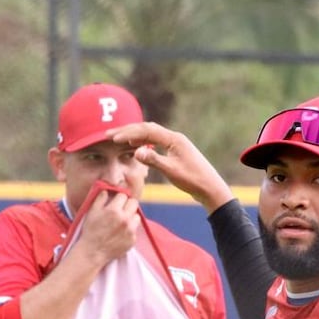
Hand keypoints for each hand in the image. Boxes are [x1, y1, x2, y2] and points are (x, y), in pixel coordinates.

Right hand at [62, 187, 139, 270]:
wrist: (92, 252)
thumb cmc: (90, 231)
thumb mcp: (92, 211)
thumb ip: (101, 198)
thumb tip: (108, 189)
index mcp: (114, 210)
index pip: (123, 195)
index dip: (119, 198)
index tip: (116, 202)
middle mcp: (124, 219)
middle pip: (134, 203)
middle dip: (127, 204)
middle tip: (121, 210)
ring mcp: (130, 230)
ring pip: (137, 216)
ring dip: (130, 217)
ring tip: (121, 221)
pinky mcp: (132, 240)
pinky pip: (135, 230)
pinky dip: (130, 229)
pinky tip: (120, 233)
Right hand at [108, 121, 234, 211]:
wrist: (211, 189)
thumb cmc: (193, 180)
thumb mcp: (172, 171)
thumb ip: (154, 160)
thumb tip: (136, 151)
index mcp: (174, 139)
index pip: (146, 131)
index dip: (128, 133)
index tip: (113, 139)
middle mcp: (175, 138)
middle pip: (147, 128)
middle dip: (127, 131)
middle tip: (108, 135)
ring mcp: (176, 144)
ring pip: (151, 134)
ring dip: (134, 135)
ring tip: (118, 139)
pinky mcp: (176, 151)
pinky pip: (156, 141)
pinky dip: (143, 142)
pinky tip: (135, 146)